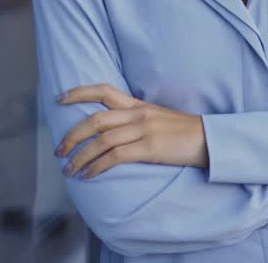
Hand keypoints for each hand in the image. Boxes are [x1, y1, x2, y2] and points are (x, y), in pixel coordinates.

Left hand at [56, 84, 207, 179]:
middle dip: (71, 136)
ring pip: (101, 141)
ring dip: (80, 157)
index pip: (102, 91)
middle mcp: (138, 114)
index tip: (58, 100)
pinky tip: (88, 176)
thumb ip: (134, 120)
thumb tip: (109, 132)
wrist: (209, 140)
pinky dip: (96, 167)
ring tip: (69, 170)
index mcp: (138, 104)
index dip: (77, 93)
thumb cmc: (182, 133)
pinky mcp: (150, 148)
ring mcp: (144, 130)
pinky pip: (115, 157)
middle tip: (58, 151)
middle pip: (95, 120)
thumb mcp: (157, 118)